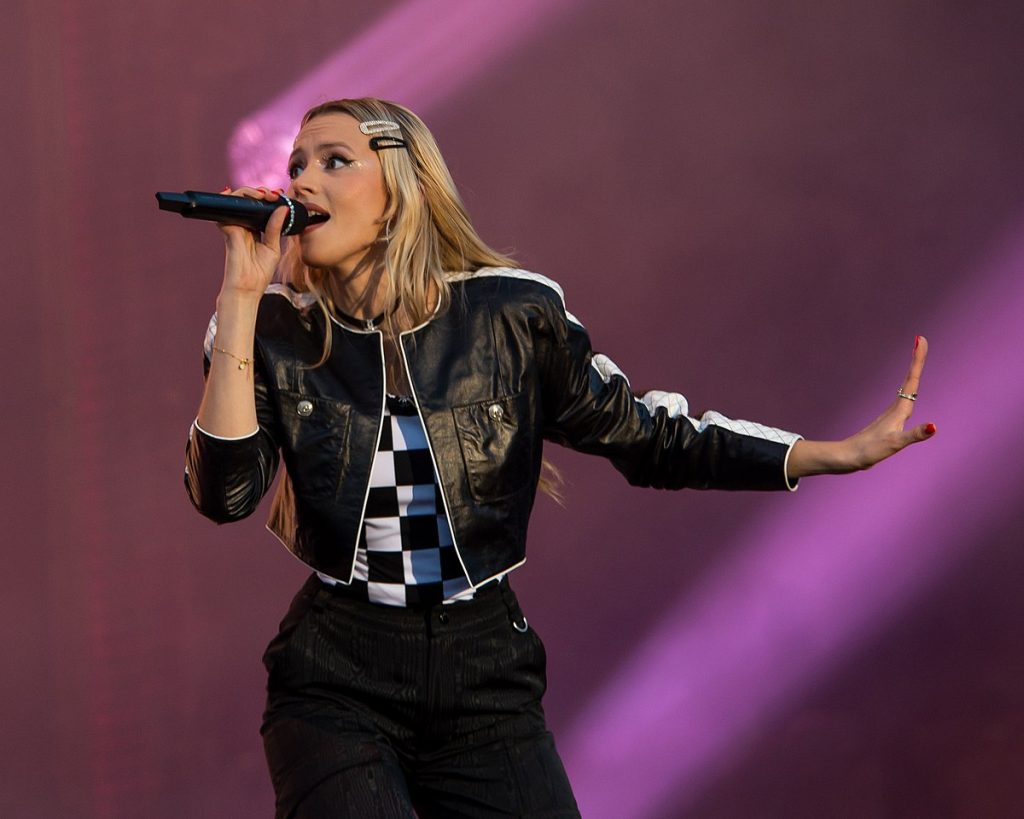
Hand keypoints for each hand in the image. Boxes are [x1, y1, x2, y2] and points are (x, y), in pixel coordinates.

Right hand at [217, 186, 288, 297]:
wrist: (247, 288)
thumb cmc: (260, 272)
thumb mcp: (273, 247)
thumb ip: (275, 228)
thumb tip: (283, 209)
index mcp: (256, 230)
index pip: (259, 208)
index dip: (268, 200)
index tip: (279, 195)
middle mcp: (244, 226)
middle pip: (248, 202)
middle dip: (260, 193)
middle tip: (273, 194)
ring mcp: (235, 227)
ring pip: (237, 201)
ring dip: (249, 193)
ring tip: (263, 195)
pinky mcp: (228, 229)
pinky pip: (228, 210)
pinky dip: (235, 200)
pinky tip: (250, 198)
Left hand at [788, 336, 935, 477]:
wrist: (847, 457)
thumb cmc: (869, 451)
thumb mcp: (895, 444)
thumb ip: (915, 435)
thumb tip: (934, 426)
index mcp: (899, 410)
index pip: (912, 380)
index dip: (917, 360)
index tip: (920, 340)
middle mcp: (895, 409)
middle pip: (910, 379)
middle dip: (917, 360)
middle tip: (922, 341)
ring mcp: (891, 415)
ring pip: (906, 388)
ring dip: (913, 372)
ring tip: (918, 359)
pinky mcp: (888, 422)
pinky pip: (903, 399)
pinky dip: (909, 389)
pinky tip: (909, 393)